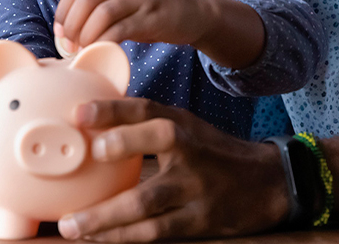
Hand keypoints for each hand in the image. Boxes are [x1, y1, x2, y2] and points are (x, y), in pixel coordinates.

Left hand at [53, 0, 214, 53]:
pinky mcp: (152, 17)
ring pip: (101, 12)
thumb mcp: (124, 2)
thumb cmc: (152, 13)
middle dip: (71, 25)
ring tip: (83, 51)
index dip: (62, 11)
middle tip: (69, 46)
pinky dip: (106, 42)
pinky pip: (121, 29)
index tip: (60, 33)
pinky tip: (103, 52)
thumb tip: (67, 31)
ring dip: (86, 35)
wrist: (194, 12)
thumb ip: (99, 9)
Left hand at [57, 98, 287, 240]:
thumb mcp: (186, 128)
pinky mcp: (199, 221)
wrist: (267, 184)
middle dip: (121, 145)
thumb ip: (145, 125)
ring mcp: (196, 187)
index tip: (80, 112)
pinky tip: (96, 238)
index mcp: (182, 124)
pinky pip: (156, 231)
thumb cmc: (211, 154)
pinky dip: (124, 236)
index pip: (147, 109)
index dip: (114, 108)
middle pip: (158, 140)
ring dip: (105, 215)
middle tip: (86, 153)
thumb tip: (89, 124)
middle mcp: (190, 150)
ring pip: (148, 200)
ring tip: (70, 225)